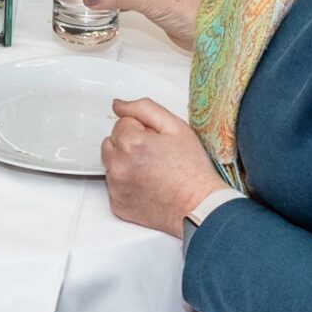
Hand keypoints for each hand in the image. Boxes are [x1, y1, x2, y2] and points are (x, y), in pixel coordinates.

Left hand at [100, 99, 224, 235]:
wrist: (200, 206)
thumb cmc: (192, 169)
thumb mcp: (175, 127)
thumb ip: (143, 108)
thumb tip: (118, 105)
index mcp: (130, 143)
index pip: (122, 123)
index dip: (142, 130)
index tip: (157, 143)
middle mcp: (118, 166)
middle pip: (111, 142)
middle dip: (128, 144)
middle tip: (153, 156)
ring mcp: (116, 187)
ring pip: (111, 163)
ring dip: (125, 163)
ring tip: (151, 171)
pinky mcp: (117, 205)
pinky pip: (114, 185)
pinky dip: (126, 183)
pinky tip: (146, 186)